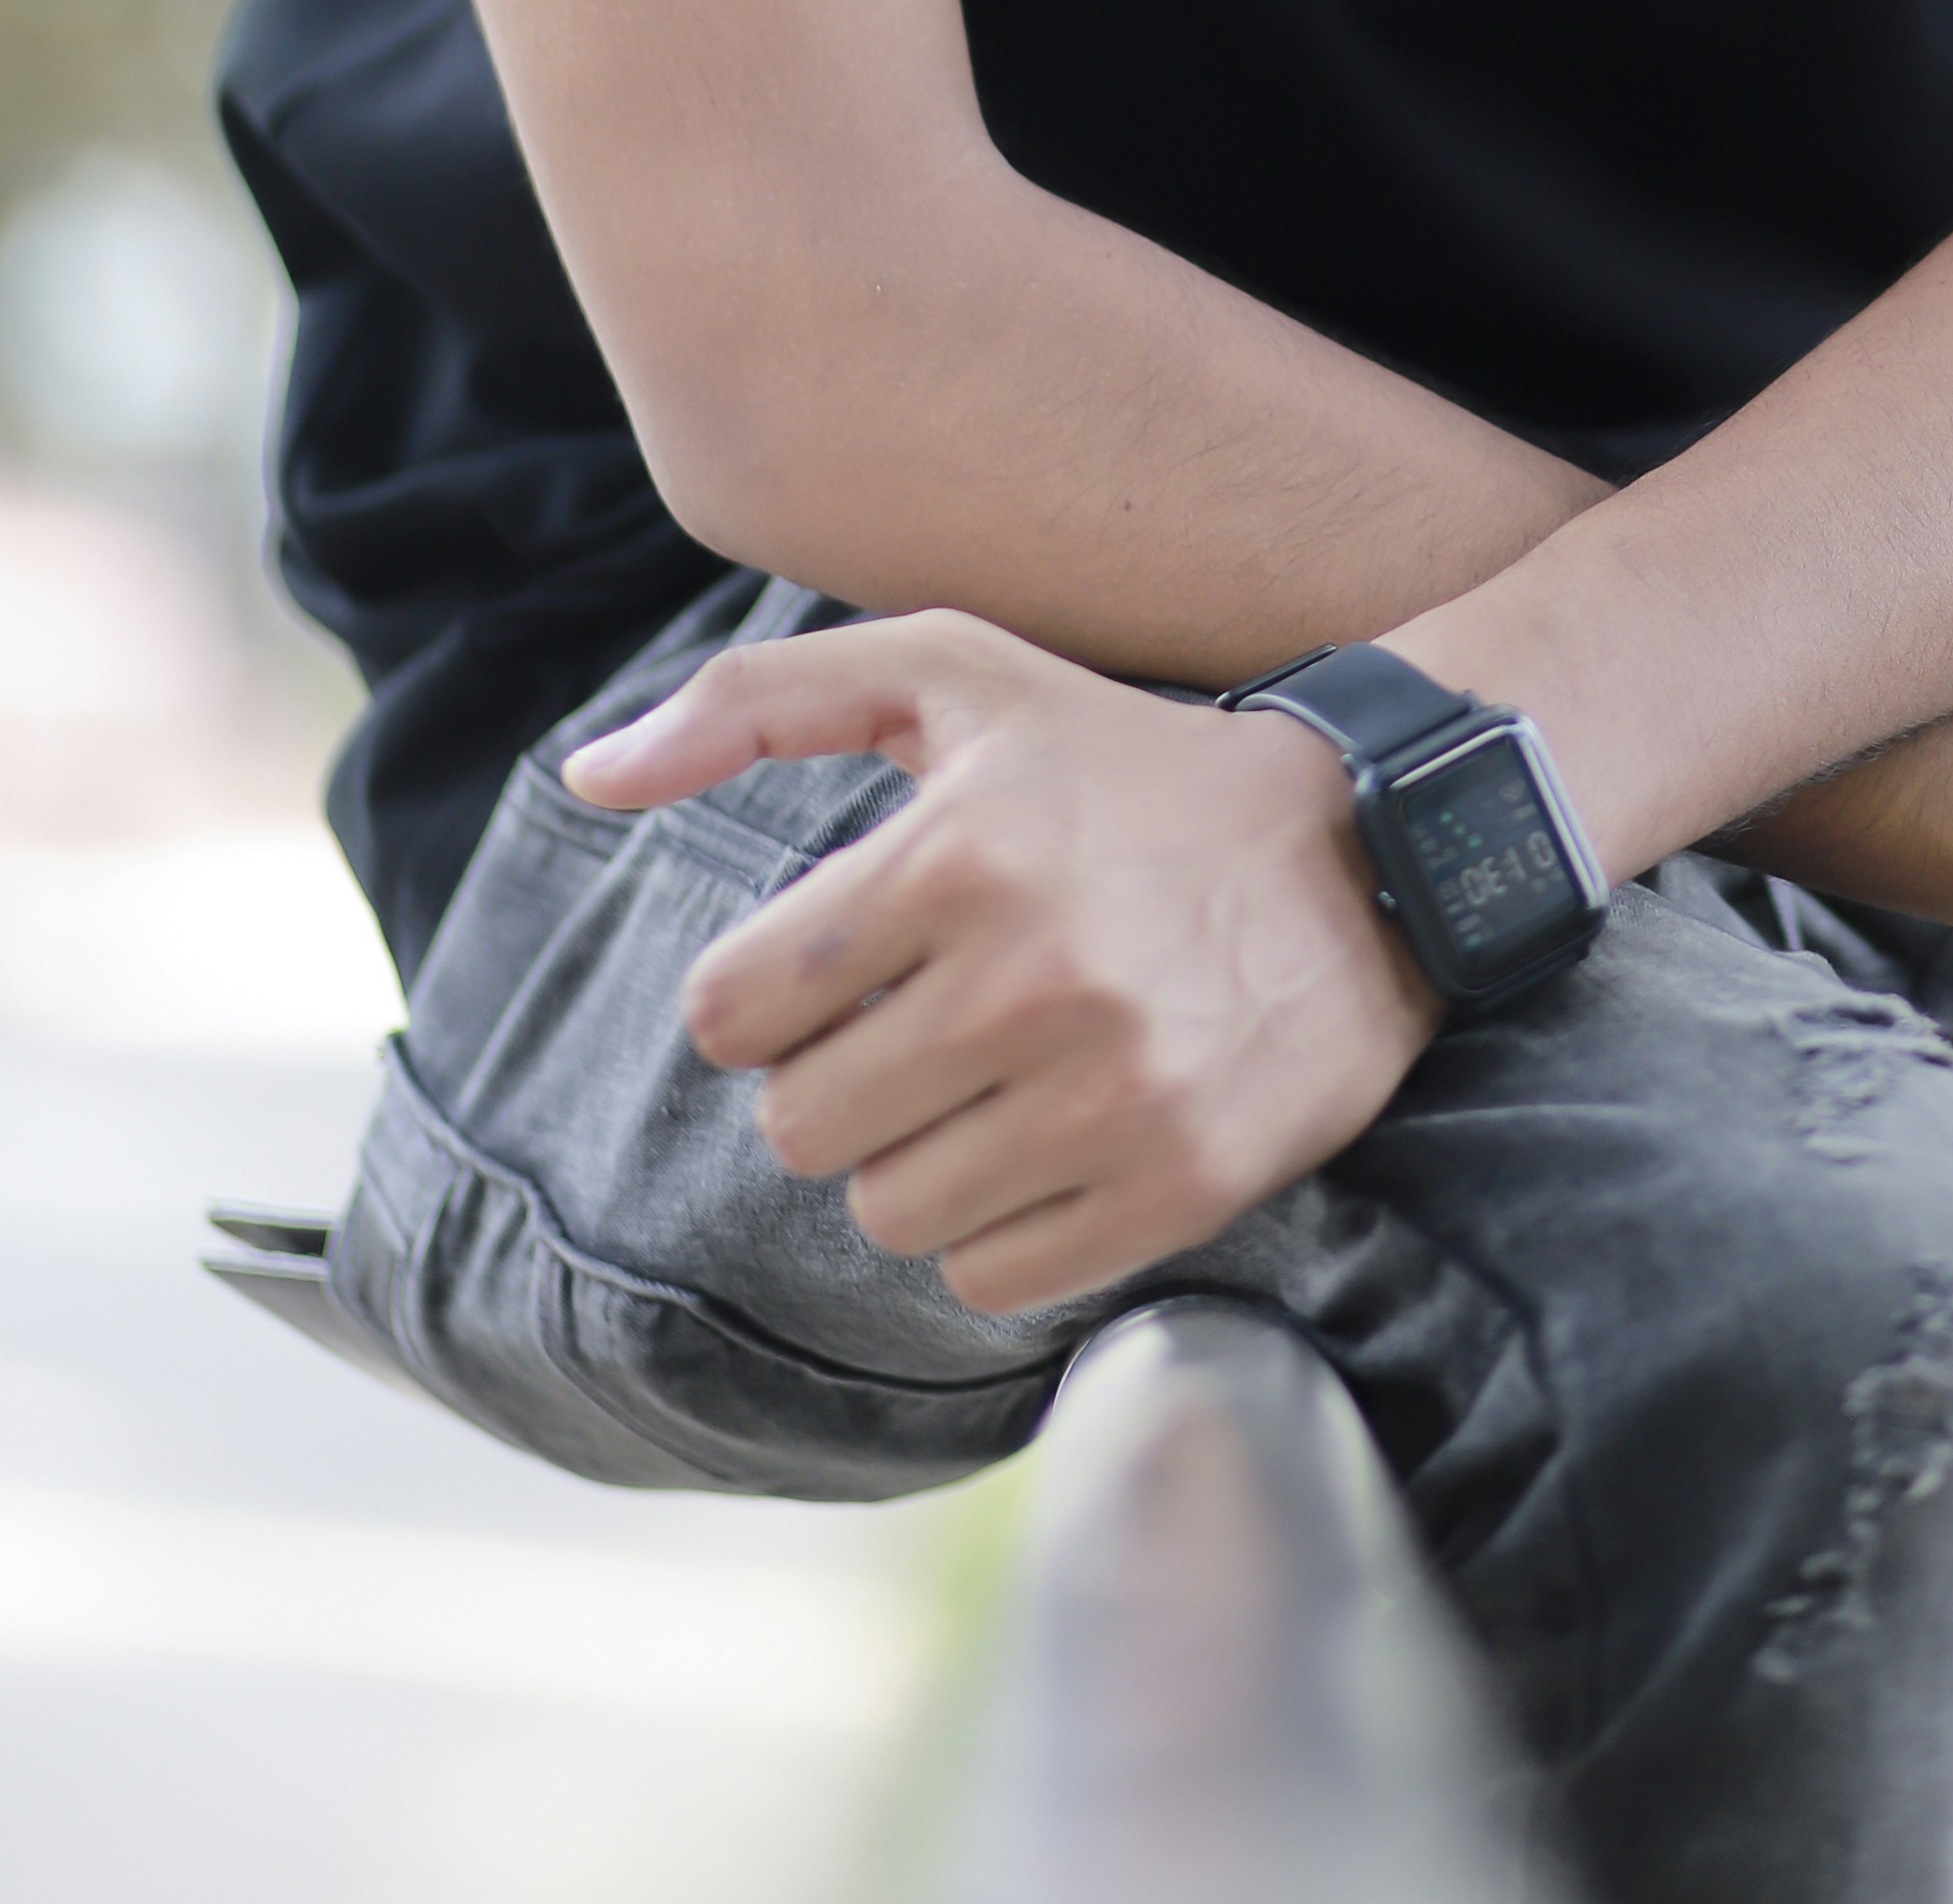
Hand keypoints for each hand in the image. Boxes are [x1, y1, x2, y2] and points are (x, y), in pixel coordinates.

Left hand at [560, 612, 1437, 1313]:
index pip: (730, 1013)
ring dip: (921, 1159)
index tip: (842, 970)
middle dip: (842, 1084)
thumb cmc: (1121, 762)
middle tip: (927, 1026)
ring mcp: (1115, 1089)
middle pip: (800, 1130)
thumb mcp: (951, 674)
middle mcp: (1034, 975)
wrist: (1369, 847)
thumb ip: (752, 702)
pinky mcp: (1182, 1181)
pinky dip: (1007, 1225)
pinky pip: (995, 1279)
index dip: (769, 998)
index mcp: (957, 851)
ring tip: (1002, 1075)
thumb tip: (584, 775)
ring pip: (890, 1216)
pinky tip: (1064, 1132)